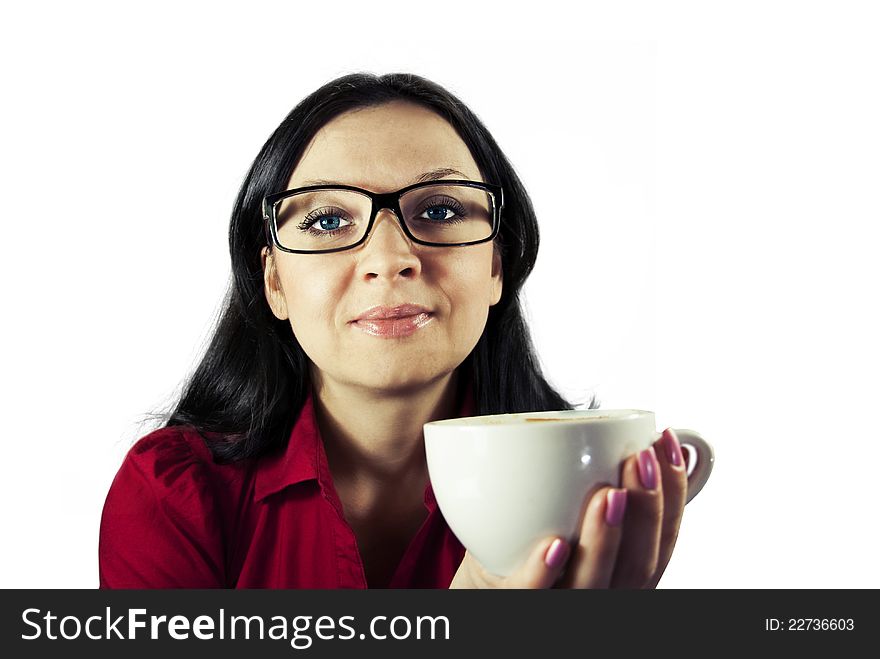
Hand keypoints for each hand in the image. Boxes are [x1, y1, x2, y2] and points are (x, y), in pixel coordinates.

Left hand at [449, 428, 688, 588]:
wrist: (482, 577)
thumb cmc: (535, 538)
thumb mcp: (575, 509)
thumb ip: (601, 480)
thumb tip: (642, 428)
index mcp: (624, 569)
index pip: (663, 541)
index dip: (674, 493)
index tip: (667, 440)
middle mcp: (602, 590)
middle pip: (637, 566)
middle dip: (646, 511)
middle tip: (640, 458)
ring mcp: (560, 599)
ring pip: (591, 583)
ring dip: (605, 538)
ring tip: (609, 494)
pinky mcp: (513, 601)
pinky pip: (530, 594)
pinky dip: (545, 571)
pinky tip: (556, 544)